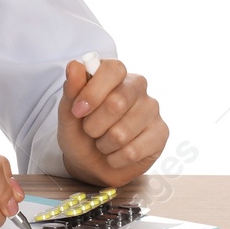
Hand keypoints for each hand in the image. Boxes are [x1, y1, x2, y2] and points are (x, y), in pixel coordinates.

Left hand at [56, 58, 167, 186]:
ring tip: (103, 142)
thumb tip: (74, 65)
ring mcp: (152, 109)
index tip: (77, 111)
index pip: (113, 70)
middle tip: (89, 131)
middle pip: (117, 103)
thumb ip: (71, 89)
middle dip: (93, 125)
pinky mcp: (161, 133)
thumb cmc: (80, 132)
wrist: (90, 163)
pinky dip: (115, 158)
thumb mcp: (68, 112)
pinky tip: (115, 154)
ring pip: (122, 133)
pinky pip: (132, 152)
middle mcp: (137, 87)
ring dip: (103, 144)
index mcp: (115, 74)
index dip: (93, 92)